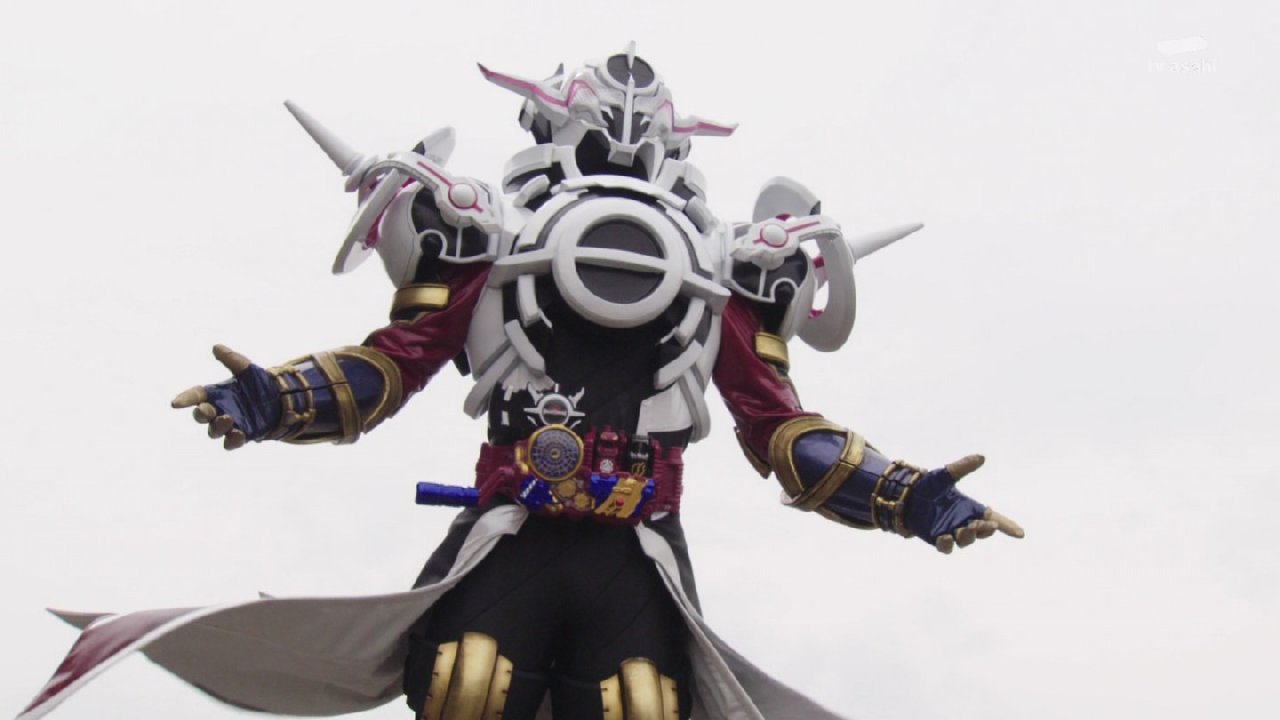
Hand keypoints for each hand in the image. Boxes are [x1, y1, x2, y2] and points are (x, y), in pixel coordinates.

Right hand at [170, 345, 281, 449]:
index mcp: (216, 393)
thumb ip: (232, 359)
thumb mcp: (247, 369)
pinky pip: (231, 443)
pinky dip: (232, 440)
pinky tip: (239, 434)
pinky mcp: (241, 435)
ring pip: (214, 431)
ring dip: (217, 427)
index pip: (195, 395)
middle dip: (201, 414)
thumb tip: (216, 347)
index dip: (185, 399)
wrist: (281, 399)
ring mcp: (229, 424)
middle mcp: (218, 410)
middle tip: (206, 410)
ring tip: (227, 419)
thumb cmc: (259, 383)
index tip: (175, 403)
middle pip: (201, 416)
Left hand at [903, 455, 1024, 553]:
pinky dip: (947, 544)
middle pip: (981, 531)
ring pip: (965, 541)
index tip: (1020, 533)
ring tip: (964, 529)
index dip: (1007, 526)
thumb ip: (962, 467)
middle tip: (984, 525)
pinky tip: (945, 537)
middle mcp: (963, 521)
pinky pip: (945, 547)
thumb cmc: (928, 484)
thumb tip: (981, 457)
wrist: (904, 494)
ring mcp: (950, 531)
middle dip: (985, 530)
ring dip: (968, 537)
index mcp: (970, 508)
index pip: (992, 518)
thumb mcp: (946, 475)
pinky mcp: (935, 538)